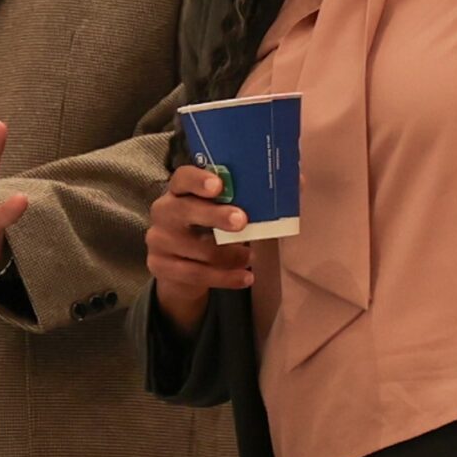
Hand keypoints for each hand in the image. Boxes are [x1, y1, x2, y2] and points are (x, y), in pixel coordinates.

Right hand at [145, 163, 254, 333]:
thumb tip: (298, 181)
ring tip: (250, 257)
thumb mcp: (226, 210)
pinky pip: (196, 274)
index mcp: (179, 190)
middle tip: (243, 221)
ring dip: (228, 254)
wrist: (183, 268)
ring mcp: (158, 241)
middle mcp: (163, 211)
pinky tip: (246, 278)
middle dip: (215, 216)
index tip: (219, 185)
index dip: (198, 180)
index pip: (182, 178)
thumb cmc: (211, 229)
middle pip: (184, 210)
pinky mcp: (160, 267)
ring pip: (195, 249)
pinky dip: (225, 278)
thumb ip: (254, 195)